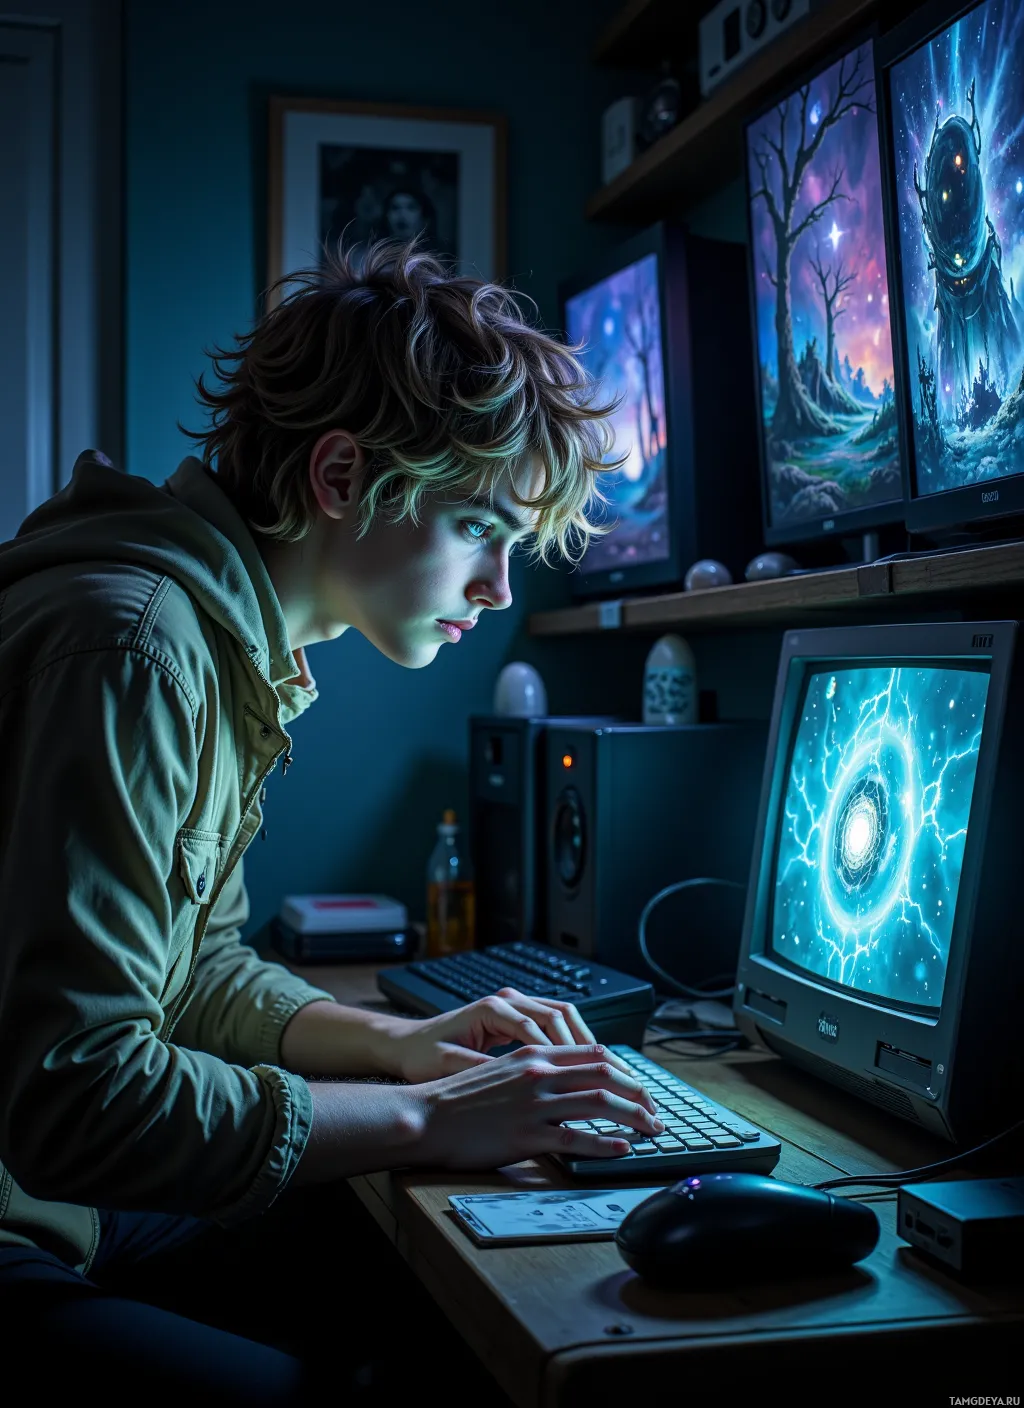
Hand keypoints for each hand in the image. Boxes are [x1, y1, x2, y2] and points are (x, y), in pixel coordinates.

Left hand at [384, 987, 636, 1084]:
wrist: (405, 1044)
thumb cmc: (422, 1056)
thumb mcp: (445, 1066)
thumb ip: (479, 1070)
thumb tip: (511, 1086)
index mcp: (492, 1010)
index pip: (540, 1027)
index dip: (566, 1054)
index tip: (586, 1078)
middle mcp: (507, 1002)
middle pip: (562, 1014)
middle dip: (590, 1045)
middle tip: (613, 1073)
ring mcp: (513, 1006)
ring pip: (564, 1016)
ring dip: (586, 1042)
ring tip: (608, 1071)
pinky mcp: (515, 1018)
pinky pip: (555, 1023)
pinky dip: (574, 1042)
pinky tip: (586, 1065)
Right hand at [408, 1044, 664, 1170]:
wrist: (426, 1115)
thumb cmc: (459, 1097)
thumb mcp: (501, 1070)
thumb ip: (536, 1070)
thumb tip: (569, 1082)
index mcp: (534, 1053)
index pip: (593, 1053)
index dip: (624, 1070)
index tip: (640, 1087)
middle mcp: (538, 1072)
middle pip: (604, 1074)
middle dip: (638, 1093)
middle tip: (656, 1112)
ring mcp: (534, 1103)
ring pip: (598, 1102)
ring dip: (632, 1117)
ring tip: (651, 1130)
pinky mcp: (525, 1134)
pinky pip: (575, 1137)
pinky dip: (604, 1143)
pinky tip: (622, 1148)